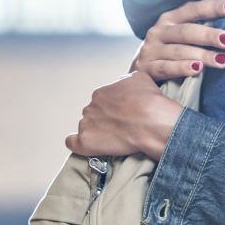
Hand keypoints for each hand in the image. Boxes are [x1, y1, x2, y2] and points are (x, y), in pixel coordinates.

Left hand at [65, 72, 183, 159]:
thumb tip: (124, 86)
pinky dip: (77, 144)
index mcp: (101, 93)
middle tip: (121, 128)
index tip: (123, 116)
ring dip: (96, 132)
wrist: (152, 122)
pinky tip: (87, 145)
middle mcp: (90, 107)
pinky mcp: (85, 141)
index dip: (112, 110)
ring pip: (86, 128)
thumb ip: (125, 81)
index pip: (101, 102)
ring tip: (114, 139)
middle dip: (104, 120)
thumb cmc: (150, 101)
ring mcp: (86, 124)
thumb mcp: (139, 78)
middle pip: (93, 114)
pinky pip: (72, 143)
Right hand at [131, 0, 224, 79]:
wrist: (139, 71)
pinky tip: (197, 69)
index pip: (192, 9)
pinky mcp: (146, 69)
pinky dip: (182, 68)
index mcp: (169, 19)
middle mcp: (158, 32)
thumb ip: (200, 28)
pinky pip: (166, 68)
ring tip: (222, 60)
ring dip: (202, 55)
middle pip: (186, 31)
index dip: (212, 7)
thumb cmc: (169, 51)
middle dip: (209, 35)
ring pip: (179, 51)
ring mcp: (151, 50)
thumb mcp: (179, 36)